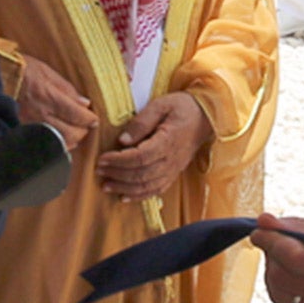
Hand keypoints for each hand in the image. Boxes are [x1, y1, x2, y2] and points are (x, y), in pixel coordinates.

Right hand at [17, 55, 99, 151]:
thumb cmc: (20, 69)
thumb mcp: (46, 71)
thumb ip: (67, 89)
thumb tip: (84, 103)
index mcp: (49, 97)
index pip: (77, 115)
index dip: (89, 120)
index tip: (94, 119)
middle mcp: (40, 115)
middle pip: (71, 133)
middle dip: (82, 131)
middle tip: (85, 126)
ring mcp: (29, 126)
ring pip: (58, 143)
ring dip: (70, 141)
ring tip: (74, 134)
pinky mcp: (21, 131)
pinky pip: (42, 145)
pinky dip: (54, 145)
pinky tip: (57, 141)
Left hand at [95, 93, 210, 200]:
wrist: (204, 117)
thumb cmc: (181, 108)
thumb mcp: (160, 105)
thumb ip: (141, 122)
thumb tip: (122, 140)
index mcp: (168, 141)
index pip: (140, 157)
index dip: (119, 160)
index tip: (102, 158)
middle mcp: (171, 160)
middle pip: (141, 174)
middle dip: (117, 175)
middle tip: (99, 171)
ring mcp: (173, 169)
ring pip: (147, 186)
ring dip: (125, 188)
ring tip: (106, 185)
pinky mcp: (173, 174)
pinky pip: (156, 190)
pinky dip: (139, 196)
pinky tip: (124, 197)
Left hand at [252, 213, 303, 302]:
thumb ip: (302, 228)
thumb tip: (264, 221)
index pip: (296, 258)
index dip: (272, 242)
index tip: (259, 231)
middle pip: (282, 278)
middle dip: (272, 258)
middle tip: (275, 246)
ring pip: (280, 296)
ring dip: (276, 275)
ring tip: (290, 264)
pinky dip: (287, 293)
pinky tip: (302, 284)